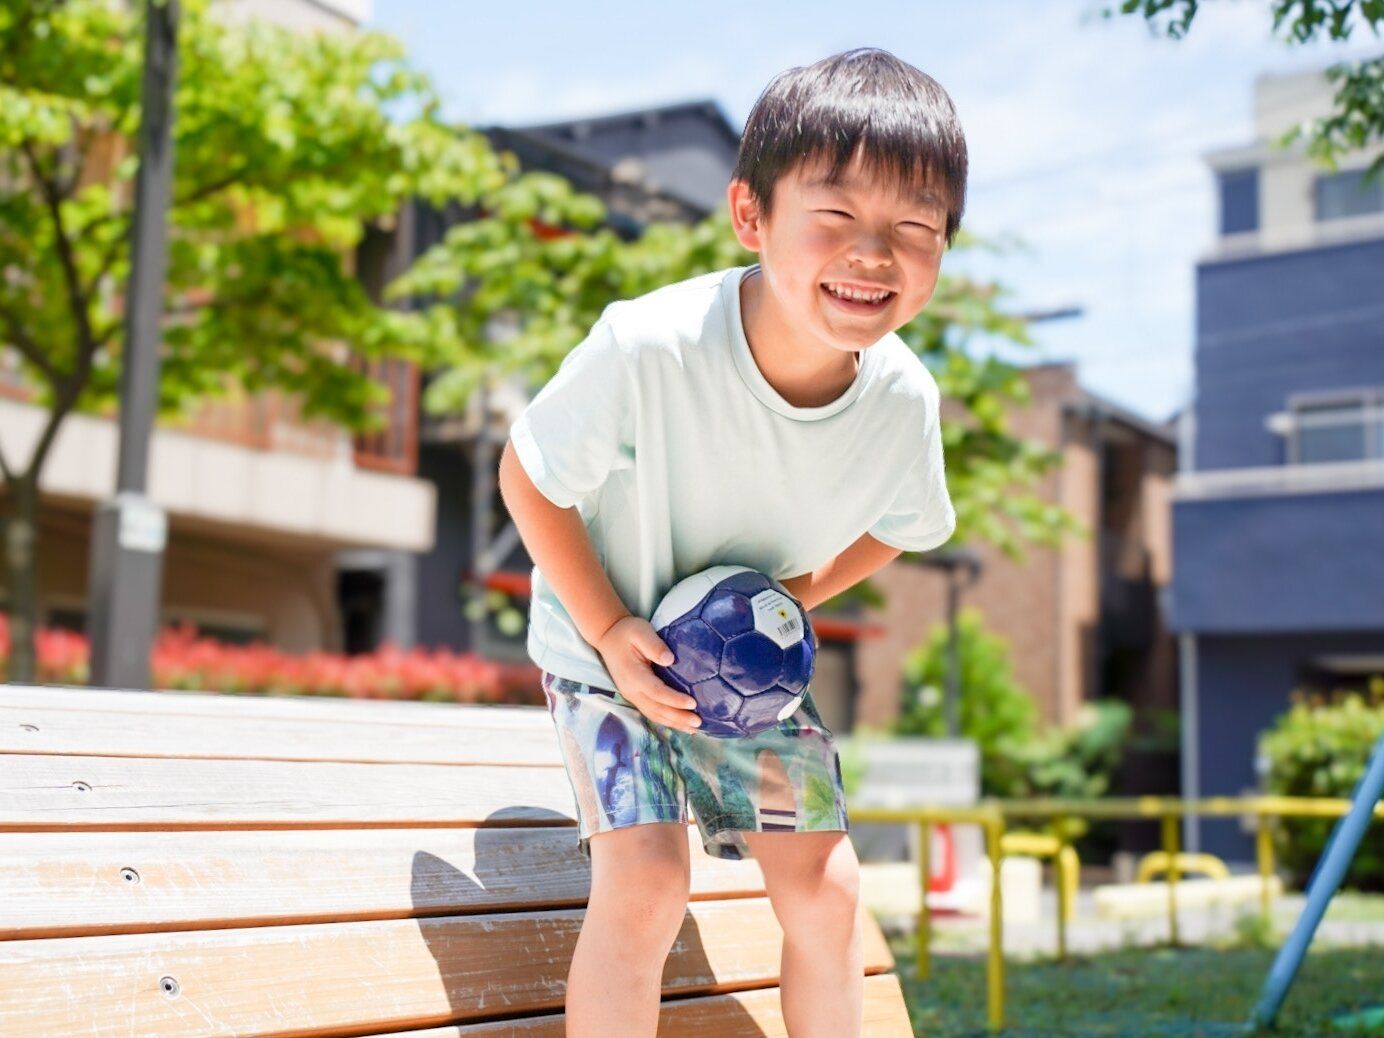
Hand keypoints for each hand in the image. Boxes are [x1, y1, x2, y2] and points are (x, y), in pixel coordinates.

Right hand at [593, 615, 702, 732]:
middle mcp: (632, 690)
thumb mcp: (641, 632)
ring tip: (694, 729)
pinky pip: (652, 712)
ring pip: (654, 714)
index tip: (693, 703)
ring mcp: (632, 695)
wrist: (608, 637)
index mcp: (634, 675)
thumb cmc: (627, 632)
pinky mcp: (635, 696)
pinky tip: (680, 724)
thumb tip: (670, 659)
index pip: (657, 692)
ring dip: (674, 723)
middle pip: (657, 709)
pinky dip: (667, 720)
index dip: (675, 700)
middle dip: (678, 718)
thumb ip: (654, 645)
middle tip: (699, 722)